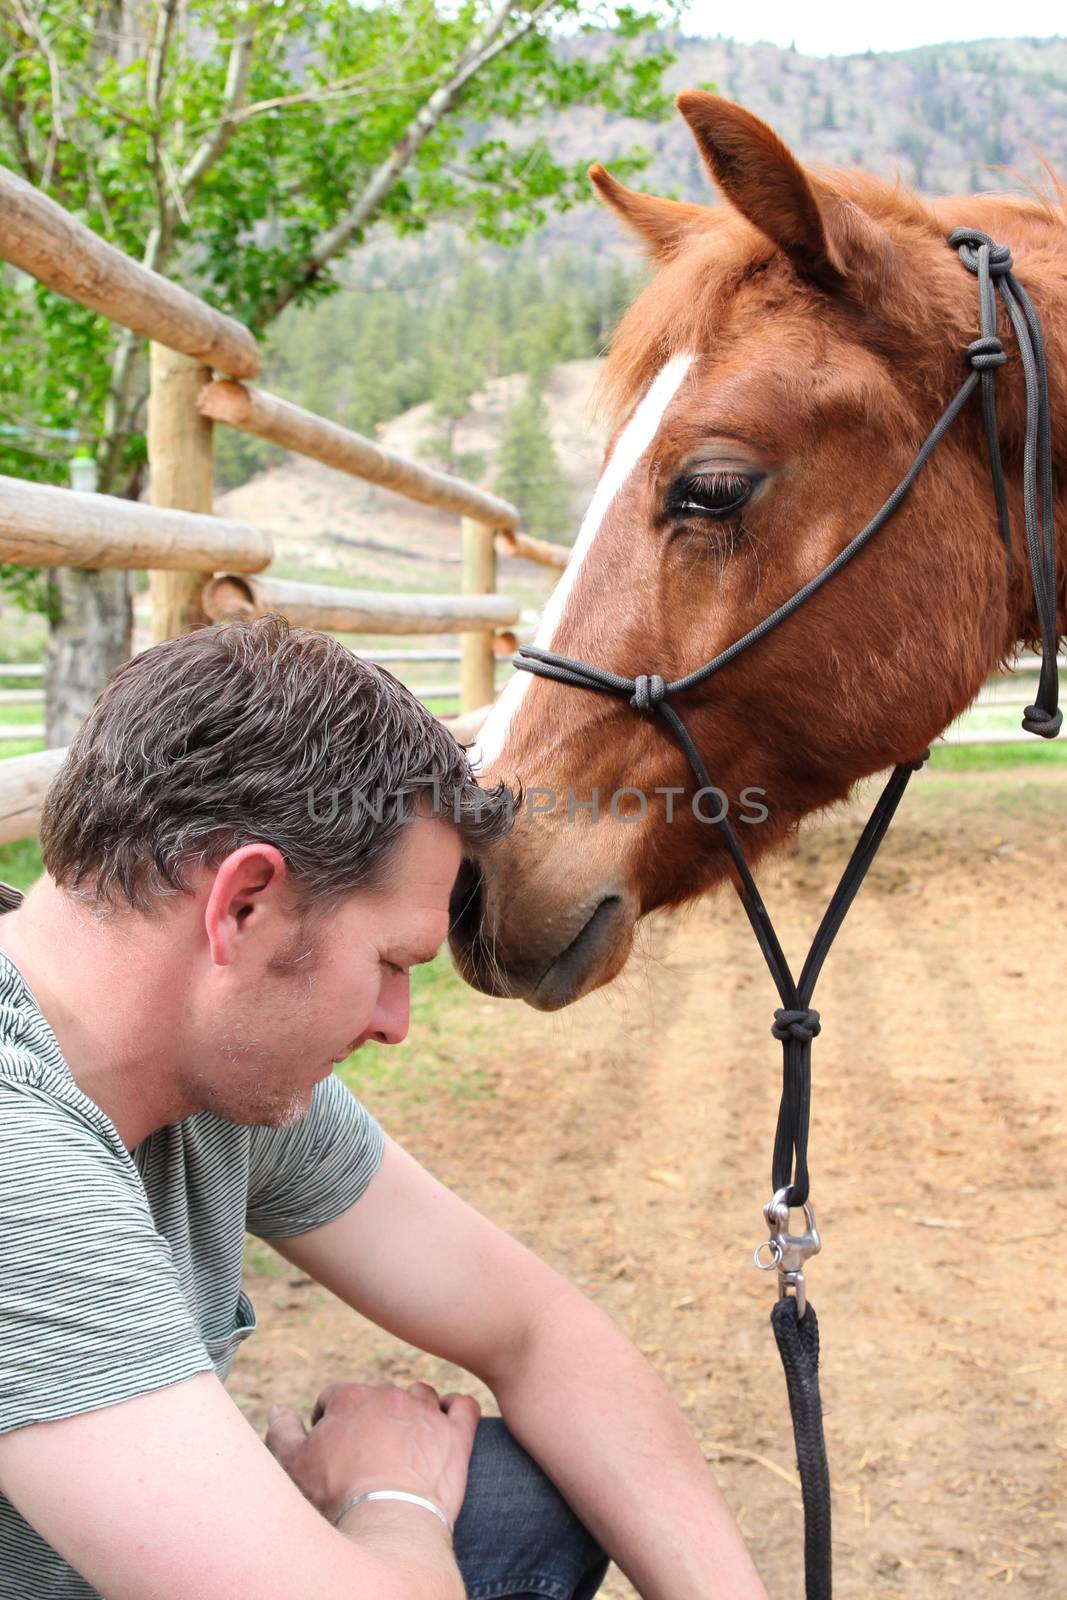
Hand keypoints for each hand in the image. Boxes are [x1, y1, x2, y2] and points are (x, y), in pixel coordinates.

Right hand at [265, 1380, 479, 1527]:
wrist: (387, 1525)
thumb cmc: (335, 1497)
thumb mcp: (293, 1465)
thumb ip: (283, 1431)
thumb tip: (279, 1410)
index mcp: (350, 1397)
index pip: (335, 1397)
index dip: (330, 1422)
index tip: (331, 1448)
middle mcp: (391, 1394)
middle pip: (378, 1395)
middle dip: (371, 1417)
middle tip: (366, 1453)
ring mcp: (427, 1412)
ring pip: (420, 1395)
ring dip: (413, 1412)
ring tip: (405, 1443)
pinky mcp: (457, 1434)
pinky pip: (464, 1406)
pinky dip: (457, 1412)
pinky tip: (447, 1426)